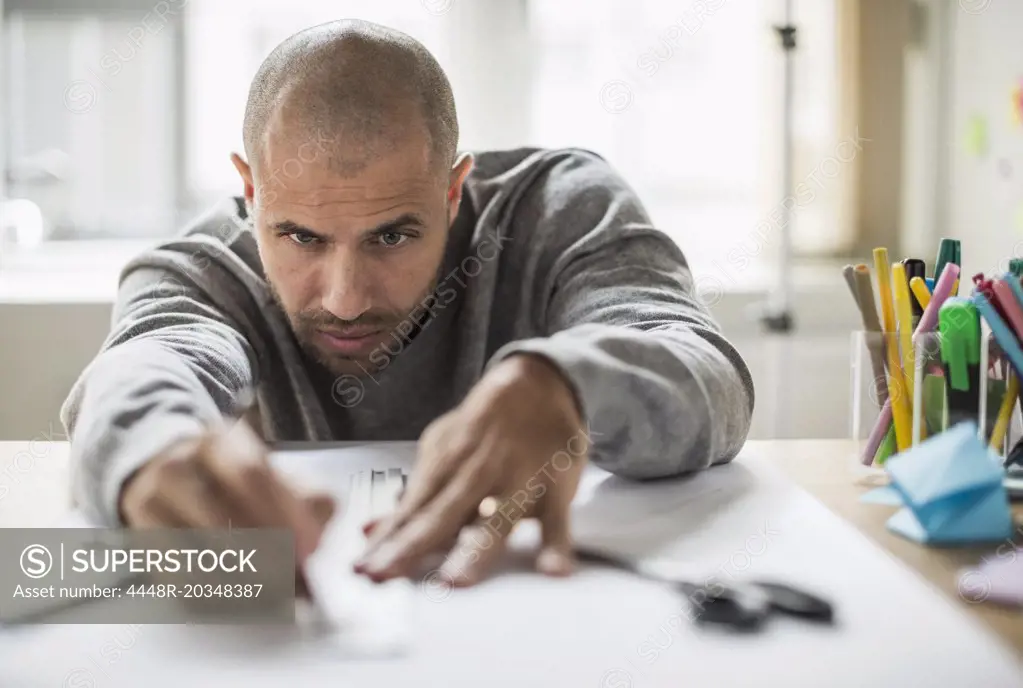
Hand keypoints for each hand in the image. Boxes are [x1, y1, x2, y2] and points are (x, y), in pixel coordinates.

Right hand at [119, 418, 335, 589]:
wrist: (157, 468)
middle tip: (292, 578)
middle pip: (223, 513)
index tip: (310, 549)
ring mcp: (152, 497)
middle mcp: (181, 463)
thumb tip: (319, 535)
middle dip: (264, 552)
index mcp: (222, 441)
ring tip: (270, 592)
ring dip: (239, 577)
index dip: (285, 515)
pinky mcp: (137, 534)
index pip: (255, 475)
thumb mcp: (270, 474)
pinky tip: (235, 594)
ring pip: (196, 548)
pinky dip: (210, 588)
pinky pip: (173, 570)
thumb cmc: (227, 479)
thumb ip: (305, 498)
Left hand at [354, 354, 590, 585]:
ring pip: (496, 521)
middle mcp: (478, 475)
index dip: (386, 540)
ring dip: (475, 551)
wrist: (536, 384)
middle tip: (386, 575)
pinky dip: (557, 544)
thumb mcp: (442, 448)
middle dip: (411, 547)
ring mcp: (518, 481)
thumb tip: (372, 530)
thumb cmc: (484, 426)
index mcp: (447, 465)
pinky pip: (558, 520)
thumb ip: (413, 494)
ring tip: (456, 581)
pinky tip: (553, 570)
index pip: (412, 509)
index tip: (363, 568)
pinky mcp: (555, 487)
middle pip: (441, 516)